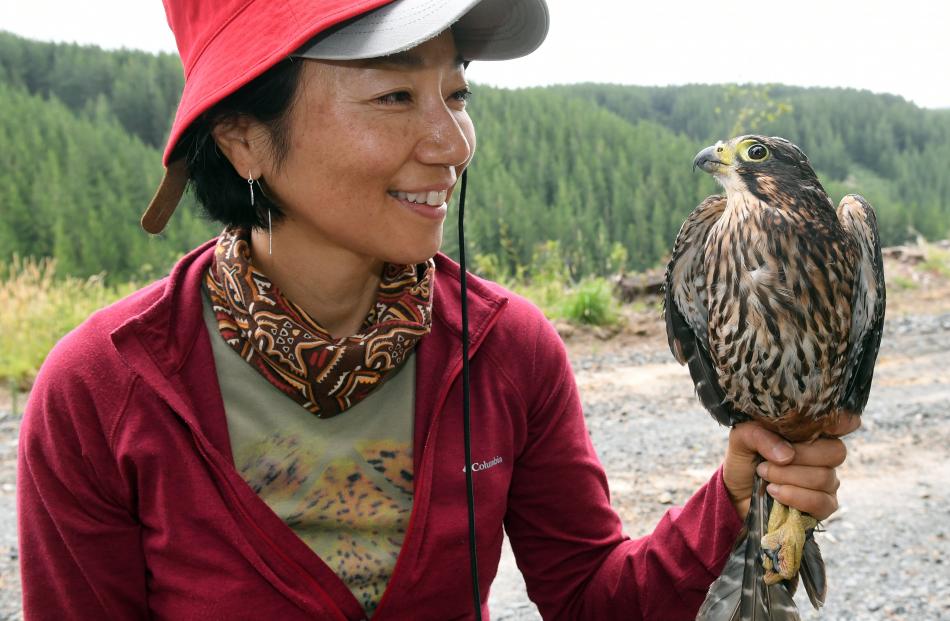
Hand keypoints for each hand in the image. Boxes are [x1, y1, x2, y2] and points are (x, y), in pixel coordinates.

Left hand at [722, 415, 859, 520]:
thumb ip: (758, 435)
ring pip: (825, 477)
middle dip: (799, 457)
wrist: (737, 493)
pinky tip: (775, 492)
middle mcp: (825, 456)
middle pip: (835, 452)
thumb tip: (787, 454)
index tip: (829, 425)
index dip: (839, 423)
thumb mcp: (742, 440)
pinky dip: (795, 497)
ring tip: (765, 476)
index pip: (839, 424)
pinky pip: (821, 502)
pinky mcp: (824, 506)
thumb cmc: (746, 460)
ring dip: (788, 477)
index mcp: (811, 433)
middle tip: (766, 463)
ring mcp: (828, 482)